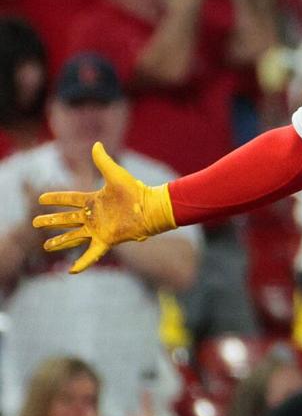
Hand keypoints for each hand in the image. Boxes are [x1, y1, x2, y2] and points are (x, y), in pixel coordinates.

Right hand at [33, 142, 176, 273]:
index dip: (55, 199)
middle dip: (51, 221)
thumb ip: (103, 161)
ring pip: (73, 237)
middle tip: (35, 223)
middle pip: (67, 219)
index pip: (69, 199)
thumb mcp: (115, 174)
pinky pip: (91, 254)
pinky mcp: (106, 240)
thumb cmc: (135, 191)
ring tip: (45, 246)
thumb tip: (96, 143)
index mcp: (93, 200)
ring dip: (60, 242)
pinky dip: (82, 263)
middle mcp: (93, 216)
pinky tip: (71, 271)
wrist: (151, 207)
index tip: (40, 199)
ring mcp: (98, 229)